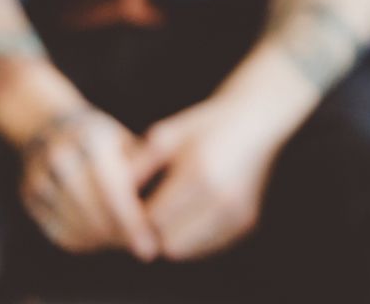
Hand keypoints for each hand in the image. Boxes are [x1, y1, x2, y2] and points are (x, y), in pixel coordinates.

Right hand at [16, 102, 158, 259]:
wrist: (51, 124)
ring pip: (74, 224)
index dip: (132, 221)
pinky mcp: (28, 194)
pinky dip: (81, 242)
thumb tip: (169, 207)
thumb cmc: (101, 137)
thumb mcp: (124, 140)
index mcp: (90, 140)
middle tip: (144, 248)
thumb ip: (144, 167)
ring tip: (126, 245)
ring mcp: (38, 175)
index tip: (150, 243)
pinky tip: (101, 242)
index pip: (112, 190)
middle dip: (120, 235)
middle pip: (92, 211)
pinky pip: (56, 230)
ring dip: (102, 242)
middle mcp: (60, 156)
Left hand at [133, 87, 293, 260]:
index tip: (130, 204)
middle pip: (166, 241)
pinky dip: (192, 238)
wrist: (259, 120)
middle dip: (152, 230)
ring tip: (168, 213)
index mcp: (199, 172)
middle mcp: (222, 198)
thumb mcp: (169, 134)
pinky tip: (190, 215)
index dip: (134, 215)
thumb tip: (110, 196)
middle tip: (148, 211)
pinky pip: (205, 247)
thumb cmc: (209, 124)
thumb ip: (138, 165)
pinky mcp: (247, 222)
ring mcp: (237, 213)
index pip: (151, 218)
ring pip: (185, 249)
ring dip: (171, 236)